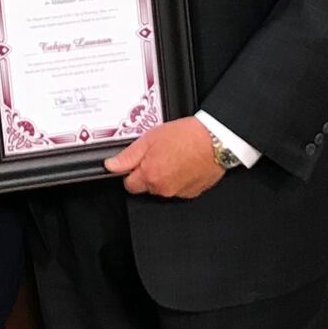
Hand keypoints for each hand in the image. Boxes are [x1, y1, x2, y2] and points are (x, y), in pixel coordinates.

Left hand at [104, 117, 224, 198]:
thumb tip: (111, 165)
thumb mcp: (150, 138)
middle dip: (148, 172)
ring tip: (174, 155)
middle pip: (146, 186)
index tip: (137, 161)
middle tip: (158, 153)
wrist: (215, 140)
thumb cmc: (186, 136)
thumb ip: (129, 155)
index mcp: (150, 176)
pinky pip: (179, 188)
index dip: (131, 171)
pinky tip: (184, 162)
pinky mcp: (193, 192)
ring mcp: (179, 192)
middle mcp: (163, 189)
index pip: (129, 184)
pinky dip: (179, 178)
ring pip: (163, 187)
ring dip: (164, 175)